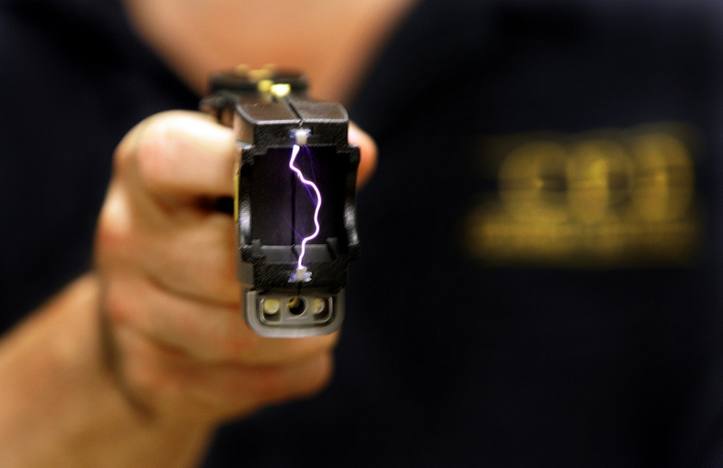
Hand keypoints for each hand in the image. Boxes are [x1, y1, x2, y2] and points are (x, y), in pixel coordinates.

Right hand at [95, 111, 376, 423]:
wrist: (139, 313)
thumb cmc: (206, 227)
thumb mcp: (235, 175)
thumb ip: (301, 162)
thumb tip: (362, 158)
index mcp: (145, 170)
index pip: (176, 156)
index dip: (240, 166)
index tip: (296, 175)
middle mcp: (125, 236)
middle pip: (228, 265)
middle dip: (295, 274)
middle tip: (327, 269)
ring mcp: (130, 311)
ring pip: (242, 335)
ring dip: (303, 330)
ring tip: (317, 310)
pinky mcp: (151, 374)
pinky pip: (250, 383)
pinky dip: (292, 370)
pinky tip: (288, 349)